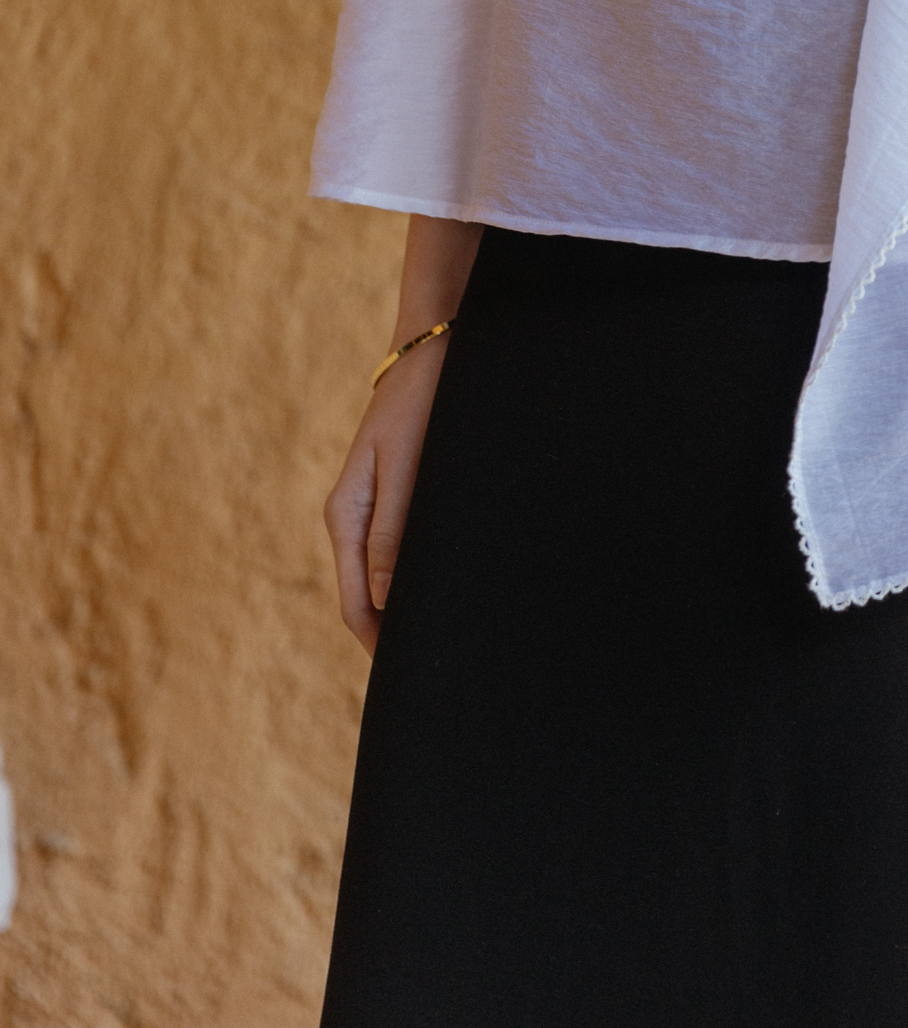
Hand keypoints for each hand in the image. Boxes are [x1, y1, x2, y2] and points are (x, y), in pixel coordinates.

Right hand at [323, 334, 450, 656]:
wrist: (431, 350)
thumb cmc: (421, 402)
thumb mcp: (407, 465)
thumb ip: (394, 529)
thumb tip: (384, 599)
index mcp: (346, 516)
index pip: (356, 603)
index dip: (378, 643)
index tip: (404, 677)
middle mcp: (353, 517)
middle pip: (367, 597)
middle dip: (390, 633)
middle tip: (432, 667)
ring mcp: (374, 506)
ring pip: (382, 576)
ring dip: (403, 606)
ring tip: (440, 636)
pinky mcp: (395, 494)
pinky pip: (397, 551)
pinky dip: (412, 577)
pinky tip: (440, 588)